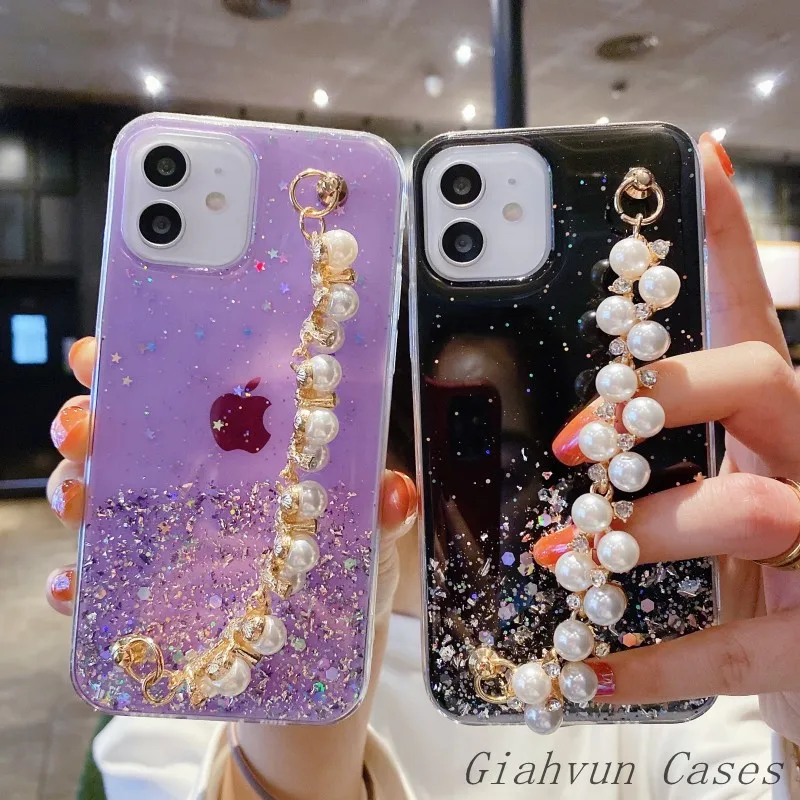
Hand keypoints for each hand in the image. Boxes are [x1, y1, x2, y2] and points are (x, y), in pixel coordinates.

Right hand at [46, 336, 417, 799]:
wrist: (323, 680)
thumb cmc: (348, 591)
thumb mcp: (369, 546)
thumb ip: (381, 516)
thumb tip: (393, 494)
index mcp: (249, 456)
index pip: (189, 392)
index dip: (140, 364)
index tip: (107, 356)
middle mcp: (199, 488)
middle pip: (127, 436)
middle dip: (93, 420)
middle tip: (86, 428)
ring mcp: (168, 541)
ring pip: (99, 499)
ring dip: (75, 491)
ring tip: (79, 503)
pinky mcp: (150, 601)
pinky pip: (98, 585)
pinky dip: (75, 584)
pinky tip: (73, 588)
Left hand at [553, 133, 799, 742]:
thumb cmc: (758, 566)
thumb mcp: (716, 490)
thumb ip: (663, 455)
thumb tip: (576, 426)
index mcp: (785, 420)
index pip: (755, 309)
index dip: (729, 235)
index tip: (690, 162)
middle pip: (762, 378)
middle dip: (664, 398)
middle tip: (575, 439)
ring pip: (745, 505)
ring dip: (643, 531)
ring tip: (568, 558)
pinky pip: (738, 643)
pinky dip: (647, 662)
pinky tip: (587, 672)